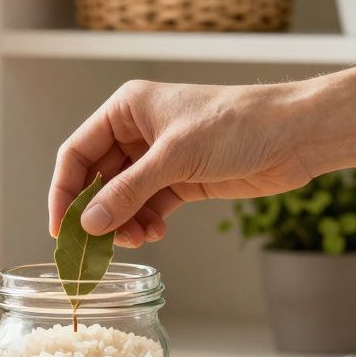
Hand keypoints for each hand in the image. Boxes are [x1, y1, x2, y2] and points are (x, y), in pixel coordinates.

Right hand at [49, 80, 314, 246]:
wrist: (295, 135)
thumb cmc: (238, 124)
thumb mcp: (176, 157)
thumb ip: (129, 191)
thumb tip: (90, 223)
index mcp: (127, 110)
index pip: (77, 153)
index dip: (64, 192)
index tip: (61, 229)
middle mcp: (138, 132)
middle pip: (98, 180)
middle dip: (97, 213)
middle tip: (96, 246)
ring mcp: (160, 158)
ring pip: (123, 198)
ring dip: (123, 223)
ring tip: (136, 240)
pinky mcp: (183, 180)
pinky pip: (149, 206)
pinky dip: (147, 223)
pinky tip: (155, 234)